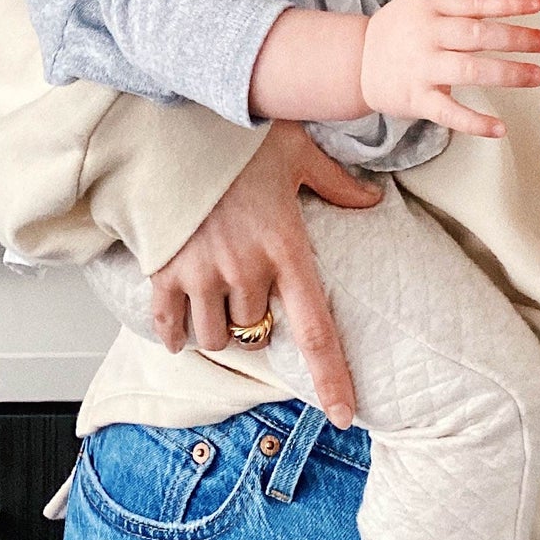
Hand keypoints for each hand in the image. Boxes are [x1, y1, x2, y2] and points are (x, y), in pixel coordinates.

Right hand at [148, 121, 381, 428]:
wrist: (176, 125)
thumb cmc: (239, 137)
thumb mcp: (297, 152)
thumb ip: (336, 183)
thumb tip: (374, 199)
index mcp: (285, 247)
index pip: (315, 330)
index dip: (331, 377)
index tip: (342, 414)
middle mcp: (246, 269)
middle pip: (257, 332)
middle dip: (257, 321)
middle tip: (250, 288)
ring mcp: (202, 273)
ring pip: (217, 337)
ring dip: (221, 328)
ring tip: (219, 299)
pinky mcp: (165, 271)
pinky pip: (171, 326)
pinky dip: (176, 333)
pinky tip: (180, 324)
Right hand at [360, 0, 539, 137]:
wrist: (355, 61)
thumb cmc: (398, 29)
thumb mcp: (423, 0)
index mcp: (429, 7)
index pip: (473, 1)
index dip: (506, 2)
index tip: (536, 5)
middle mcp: (426, 36)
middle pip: (475, 35)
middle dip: (514, 38)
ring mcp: (421, 69)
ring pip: (468, 72)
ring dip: (506, 74)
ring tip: (535, 75)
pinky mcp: (416, 99)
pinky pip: (448, 113)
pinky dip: (474, 122)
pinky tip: (499, 128)